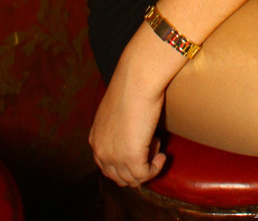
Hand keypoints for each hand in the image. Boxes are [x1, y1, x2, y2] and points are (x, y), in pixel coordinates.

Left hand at [89, 47, 167, 186]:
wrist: (138, 78)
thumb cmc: (131, 85)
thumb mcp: (116, 108)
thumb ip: (118, 124)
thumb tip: (132, 129)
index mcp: (95, 138)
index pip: (107, 165)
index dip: (125, 162)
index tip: (142, 148)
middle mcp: (100, 151)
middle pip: (118, 177)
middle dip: (136, 167)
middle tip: (151, 146)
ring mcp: (114, 157)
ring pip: (132, 179)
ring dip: (147, 166)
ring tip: (156, 145)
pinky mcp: (132, 158)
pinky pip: (145, 175)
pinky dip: (156, 168)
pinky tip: (162, 154)